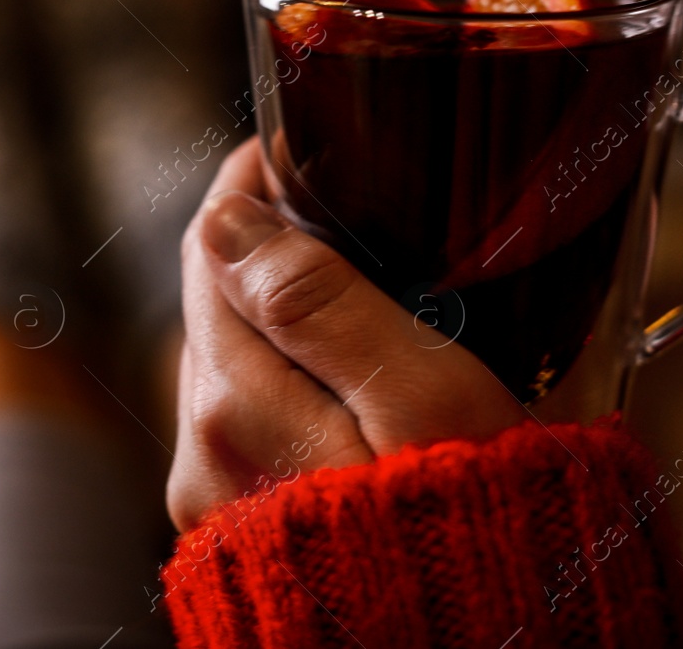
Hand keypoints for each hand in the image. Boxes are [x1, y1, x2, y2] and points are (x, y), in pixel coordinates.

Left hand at [166, 139, 520, 530]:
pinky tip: (352, 382)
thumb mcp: (423, 398)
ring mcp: (215, 498)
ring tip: (365, 293)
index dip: (255, 183)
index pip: (211, 242)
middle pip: (215, 298)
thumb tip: (227, 216)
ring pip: (232, 359)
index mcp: (237, 404)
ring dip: (283, 316)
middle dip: (270, 245)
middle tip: (350, 212)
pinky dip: (291, 381)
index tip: (303, 151)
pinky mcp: (242, 527)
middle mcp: (203, 453)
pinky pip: (249, 421)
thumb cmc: (480, 531)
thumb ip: (322, 303)